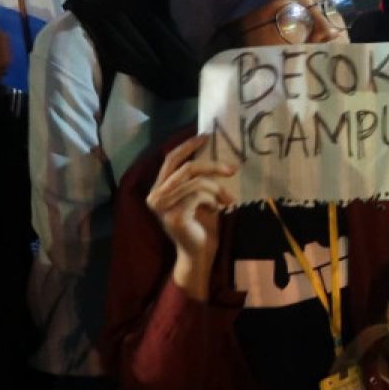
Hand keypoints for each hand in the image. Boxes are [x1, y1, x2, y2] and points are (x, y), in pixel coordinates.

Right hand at [146, 134, 236, 297]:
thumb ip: (196, 177)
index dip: (188, 146)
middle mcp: (155, 196)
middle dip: (213, 166)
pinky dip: (213, 200)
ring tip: (227, 200)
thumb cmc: (200, 223)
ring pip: (198, 182)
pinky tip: (215, 210)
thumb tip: (209, 148)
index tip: (206, 136)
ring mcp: (162, 206)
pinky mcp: (175, 215)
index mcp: (158, 188)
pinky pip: (200, 195)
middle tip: (233, 169)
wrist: (198, 253)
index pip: (171, 159)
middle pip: (188, 167)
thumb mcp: (197, 195)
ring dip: (218, 190)